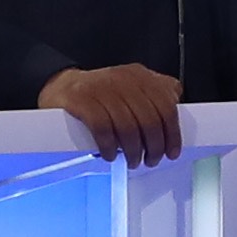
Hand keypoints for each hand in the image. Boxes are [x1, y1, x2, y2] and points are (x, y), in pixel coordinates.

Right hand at [39, 62, 183, 165]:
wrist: (60, 86)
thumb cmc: (100, 93)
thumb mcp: (131, 87)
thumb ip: (154, 92)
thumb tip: (176, 103)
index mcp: (139, 76)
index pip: (166, 105)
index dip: (172, 133)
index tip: (172, 152)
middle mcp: (122, 79)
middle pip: (149, 119)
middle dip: (153, 147)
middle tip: (150, 160)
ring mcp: (101, 88)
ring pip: (127, 127)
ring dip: (133, 151)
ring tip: (132, 161)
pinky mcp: (81, 100)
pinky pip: (103, 128)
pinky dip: (109, 146)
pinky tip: (110, 154)